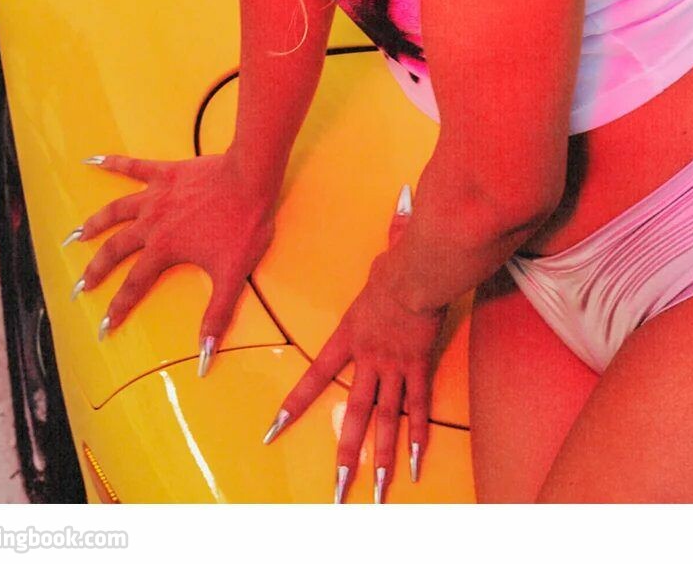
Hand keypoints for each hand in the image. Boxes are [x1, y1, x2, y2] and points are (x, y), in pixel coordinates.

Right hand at [67, 151, 278, 372]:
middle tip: (79, 286)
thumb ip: (217, 315)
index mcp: (165, 248)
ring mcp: (157, 195)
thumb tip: (206, 355)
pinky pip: (133, 166)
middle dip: (95, 270)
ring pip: (115, 211)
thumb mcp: (233, 274)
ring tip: (75, 235)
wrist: (253, 177)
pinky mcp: (166, 172)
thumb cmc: (245, 224)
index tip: (103, 327)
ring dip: (94, 224)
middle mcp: (153, 223)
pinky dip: (113, 163)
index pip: (134, 285)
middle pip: (115, 249)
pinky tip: (93, 159)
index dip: (118, 308)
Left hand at [263, 185, 447, 502]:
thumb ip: (395, 230)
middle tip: (334, 488)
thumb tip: (405, 199)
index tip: (274, 429)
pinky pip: (418, 408)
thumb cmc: (401, 258)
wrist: (418, 272)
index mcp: (350, 333)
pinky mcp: (418, 367)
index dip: (295, 404)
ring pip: (384, 420)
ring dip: (379, 459)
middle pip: (351, 410)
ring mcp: (393, 366)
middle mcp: (367, 356)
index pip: (317, 373)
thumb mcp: (389, 247)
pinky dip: (417, 437)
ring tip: (376, 493)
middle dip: (342, 452)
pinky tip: (416, 465)